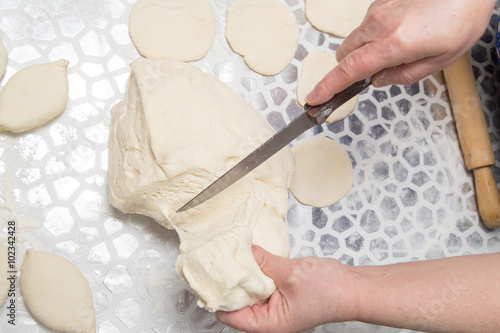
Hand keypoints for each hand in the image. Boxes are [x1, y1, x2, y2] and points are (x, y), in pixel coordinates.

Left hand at [215, 245, 359, 332]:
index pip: (230, 315)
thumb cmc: (330, 292)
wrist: (354, 288)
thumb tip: (244, 251)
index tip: (209, 275)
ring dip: (245, 273)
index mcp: (268, 324)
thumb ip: (263, 262)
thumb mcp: (290, 273)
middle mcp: (269, 318)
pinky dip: (258, 270)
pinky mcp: (282, 292)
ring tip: (235, 254)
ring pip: (250, 289)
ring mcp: (276, 305)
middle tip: (221, 259)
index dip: (218, 296)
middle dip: (230, 281)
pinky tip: (253, 255)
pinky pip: (262, 281)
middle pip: (237, 301)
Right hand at [306, 0, 496, 104]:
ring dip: (364, 51)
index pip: (349, 70)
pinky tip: (401, 31)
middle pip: (344, 55)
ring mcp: (378, 10)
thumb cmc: (462, 17)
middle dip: (348, 70)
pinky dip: (375, 34)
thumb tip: (380, 81)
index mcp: (393, 44)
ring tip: (397, 49)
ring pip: (355, 39)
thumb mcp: (441, 59)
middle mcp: (379, 25)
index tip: (314, 98)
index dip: (328, 87)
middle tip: (370, 76)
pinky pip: (368, 24)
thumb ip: (405, 75)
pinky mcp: (381, 1)